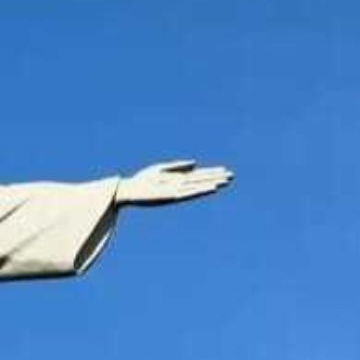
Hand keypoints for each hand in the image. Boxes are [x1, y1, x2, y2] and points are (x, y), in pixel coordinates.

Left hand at [115, 160, 232, 205]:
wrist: (128, 190)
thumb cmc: (142, 181)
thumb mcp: (160, 169)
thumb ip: (177, 166)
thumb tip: (195, 163)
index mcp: (177, 179)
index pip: (199, 175)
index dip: (212, 173)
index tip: (226, 171)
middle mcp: (179, 185)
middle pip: (201, 181)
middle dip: (215, 178)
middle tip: (232, 176)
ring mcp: (175, 191)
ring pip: (197, 187)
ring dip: (210, 185)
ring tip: (224, 182)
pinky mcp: (170, 197)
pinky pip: (188, 193)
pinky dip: (198, 191)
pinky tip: (208, 189)